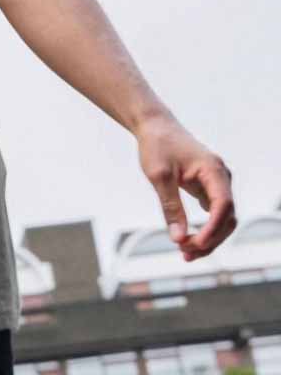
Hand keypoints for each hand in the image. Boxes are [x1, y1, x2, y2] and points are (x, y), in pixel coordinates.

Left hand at [135, 113, 236, 260]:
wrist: (155, 126)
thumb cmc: (157, 146)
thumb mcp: (159, 176)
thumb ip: (170, 206)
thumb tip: (178, 238)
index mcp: (214, 170)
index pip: (223, 206)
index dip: (213, 229)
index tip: (195, 244)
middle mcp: (221, 178)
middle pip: (227, 218)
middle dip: (210, 239)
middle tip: (185, 254)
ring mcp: (217, 183)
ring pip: (222, 219)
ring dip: (208, 238)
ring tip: (185, 252)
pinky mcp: (209, 188)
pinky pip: (214, 214)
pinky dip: (204, 228)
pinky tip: (188, 241)